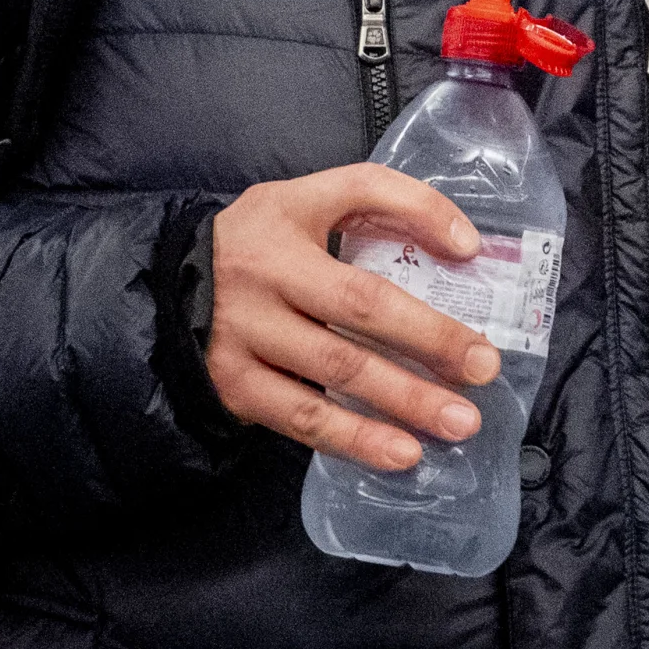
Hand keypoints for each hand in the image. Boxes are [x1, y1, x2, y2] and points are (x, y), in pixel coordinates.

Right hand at [202, 165, 502, 470]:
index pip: (362, 195)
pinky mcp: (234, 385)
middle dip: (430, 338)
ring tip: (458, 423)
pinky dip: (355, 438)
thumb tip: (465, 243)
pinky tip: (400, 453)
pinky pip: (303, 419)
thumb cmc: (261, 244)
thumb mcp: (308, 202)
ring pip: (335, 370)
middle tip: (483, 368)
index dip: (420, 215)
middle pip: (359, 305)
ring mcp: (243, 334)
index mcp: (285, 215)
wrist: (164, 289)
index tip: (472, 253)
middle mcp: (263, 274)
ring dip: (403, 400)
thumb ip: (383, 204)